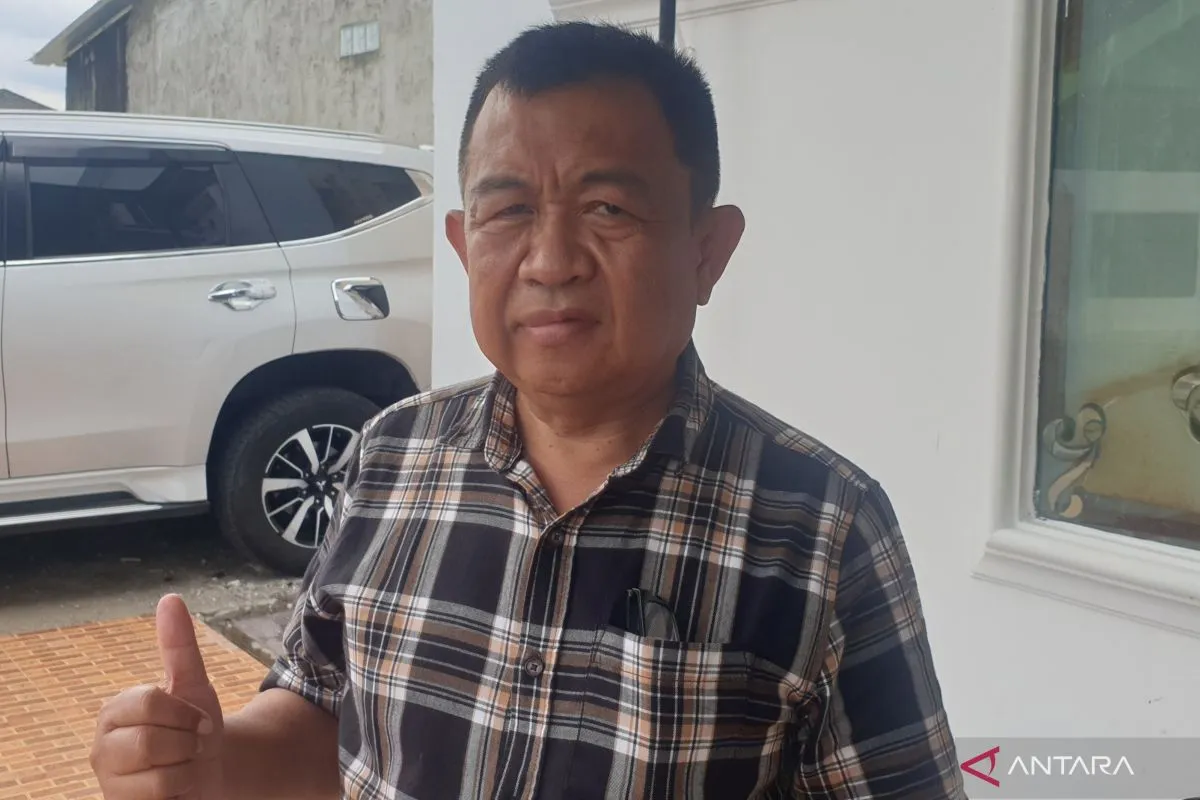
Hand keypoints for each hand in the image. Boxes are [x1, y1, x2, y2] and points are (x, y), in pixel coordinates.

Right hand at [91, 595, 224, 798]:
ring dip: (186, 770)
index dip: (184, 712)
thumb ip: (179, 645)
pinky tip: (177, 788)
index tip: (197, 719)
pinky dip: (181, 792)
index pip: (149, 702)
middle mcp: (102, 747)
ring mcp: (108, 782)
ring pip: (158, 777)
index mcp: (115, 711)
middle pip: (149, 742)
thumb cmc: (196, 727)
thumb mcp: (194, 684)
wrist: (211, 771)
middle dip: (186, 743)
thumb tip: (169, 598)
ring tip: (183, 766)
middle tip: (192, 744)